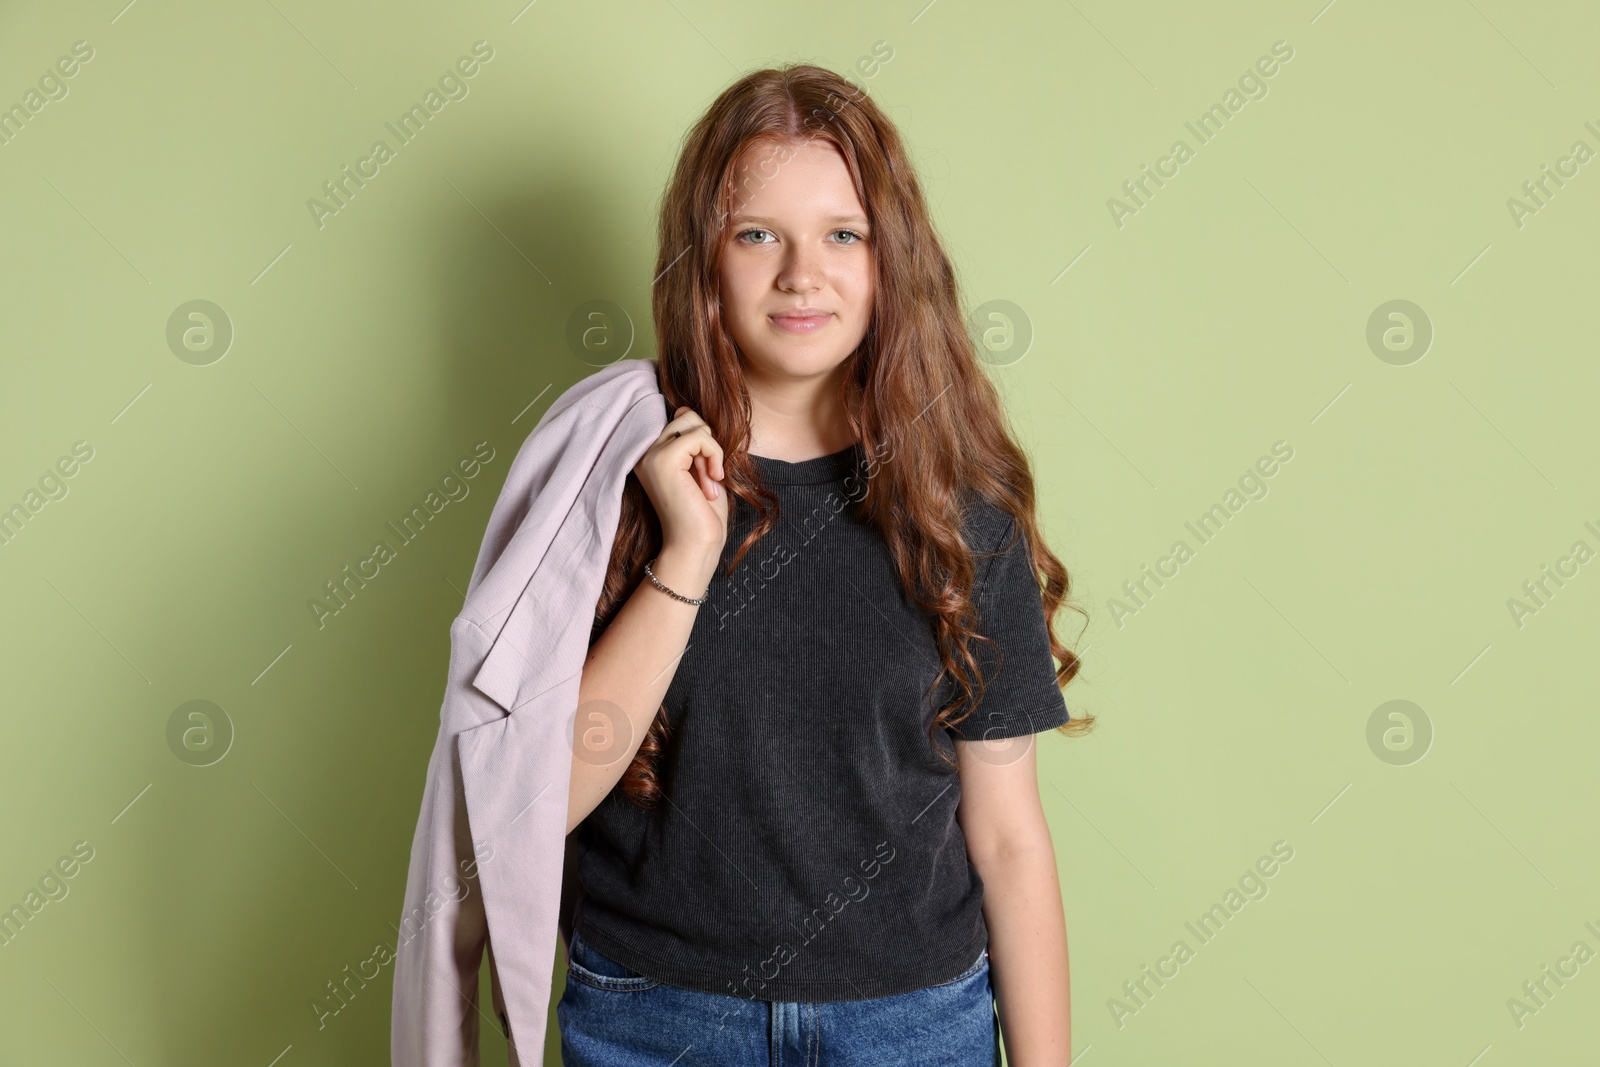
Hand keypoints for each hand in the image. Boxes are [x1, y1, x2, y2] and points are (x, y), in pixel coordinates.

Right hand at [633, 405, 728, 562]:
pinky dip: (714, 456)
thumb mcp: (700, 468)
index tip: (706, 475)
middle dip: (707, 445)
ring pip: (694, 423)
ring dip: (711, 453)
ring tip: (707, 484)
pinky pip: (700, 437)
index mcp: (651, 454)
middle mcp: (645, 452)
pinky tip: (710, 483)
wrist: (697, 545)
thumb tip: (685, 408)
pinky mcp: (663, 459)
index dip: (703, 442)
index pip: (681, 418)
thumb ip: (694, 441)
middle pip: (688, 416)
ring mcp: (650, 455)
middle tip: (708, 479)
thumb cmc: (703, 514)